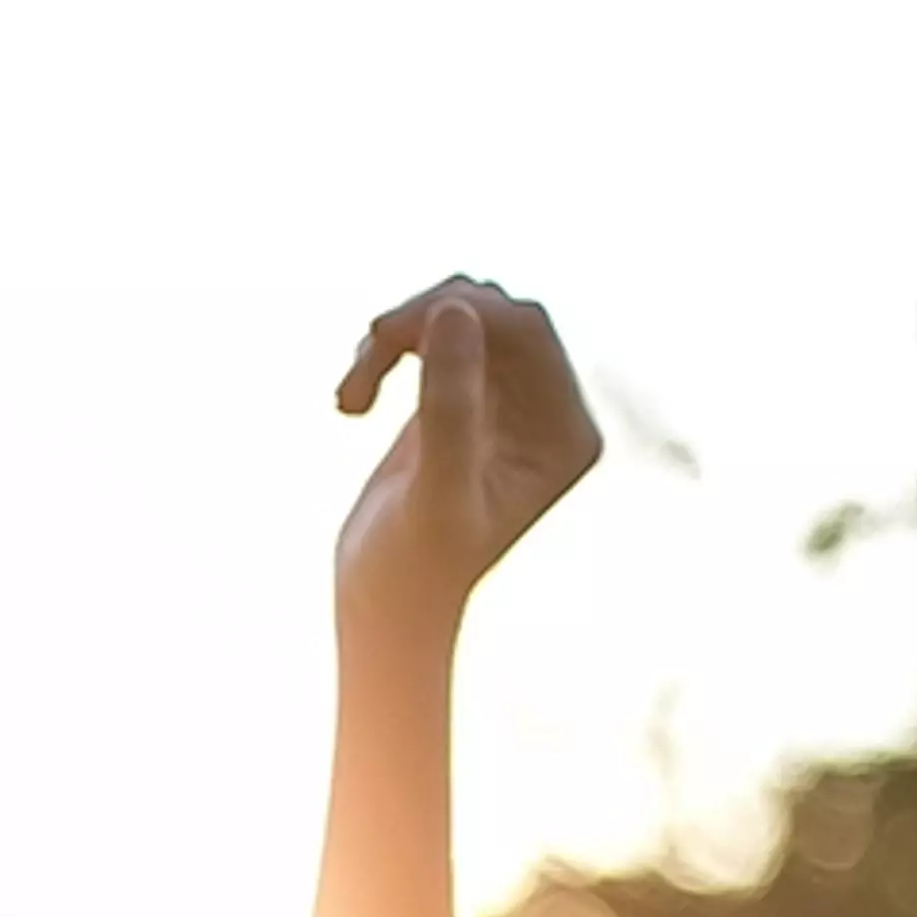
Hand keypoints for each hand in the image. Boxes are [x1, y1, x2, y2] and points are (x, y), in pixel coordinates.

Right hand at [332, 277, 601, 637]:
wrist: (383, 608)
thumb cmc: (411, 568)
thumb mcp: (432, 488)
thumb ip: (449, 402)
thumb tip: (453, 308)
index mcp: (566, 433)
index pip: (527, 331)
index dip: (460, 311)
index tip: (385, 334)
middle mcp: (548, 413)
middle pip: (496, 313)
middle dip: (424, 319)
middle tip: (365, 352)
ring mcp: (507, 405)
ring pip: (460, 316)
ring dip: (398, 336)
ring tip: (350, 394)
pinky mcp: (464, 401)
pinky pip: (434, 336)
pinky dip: (387, 351)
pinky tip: (352, 401)